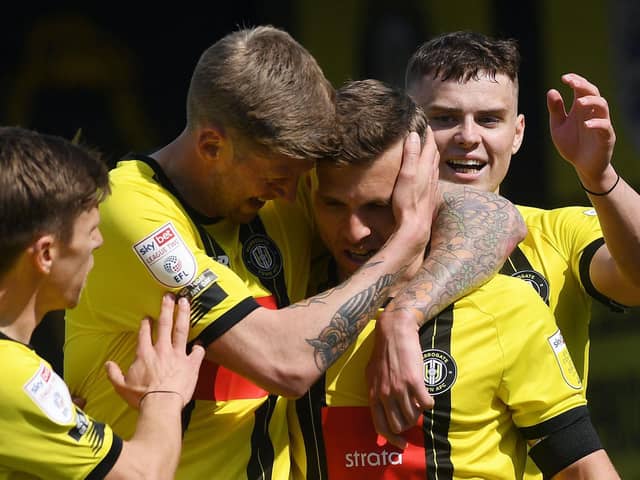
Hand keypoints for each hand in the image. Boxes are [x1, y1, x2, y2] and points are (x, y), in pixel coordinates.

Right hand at [105, 293, 205, 408]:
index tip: (147, 316)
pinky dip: (200, 347)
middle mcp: (162, 350)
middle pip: (164, 324)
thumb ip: (114, 374)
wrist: (161, 405)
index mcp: (145, 354)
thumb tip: (107, 364)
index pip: (144, 334)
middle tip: (170, 296)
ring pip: (181, 330)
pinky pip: (198, 352)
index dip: (145, 324)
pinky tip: (201, 343)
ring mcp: (178, 355)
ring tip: (185, 302)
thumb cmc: (141, 398)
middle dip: (167, 308)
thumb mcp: (121, 387)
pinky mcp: (191, 364)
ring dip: (183, 314)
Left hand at [366, 309, 433, 448]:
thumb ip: (376, 392)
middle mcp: (385, 394)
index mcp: (374, 394)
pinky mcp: (414, 381)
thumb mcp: (372, 375)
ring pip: (413, 416)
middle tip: (413, 415)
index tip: (402, 444)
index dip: (392, 439)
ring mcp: (399, 388)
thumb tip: (379, 406)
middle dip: (408, 424)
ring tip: (419, 402)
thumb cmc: (383, 352)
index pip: (381, 426)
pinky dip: (429, 404)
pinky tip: (428, 396)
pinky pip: (426, 404)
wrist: (394, 331)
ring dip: (419, 414)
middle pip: (399, 425)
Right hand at [391, 128, 439, 255]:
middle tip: (424, 132)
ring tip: (426, 148)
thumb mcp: (406, 176)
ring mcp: (432, 186)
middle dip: (430, 141)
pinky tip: (426, 173)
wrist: (415, 227)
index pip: (429, 145)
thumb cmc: (408, 202)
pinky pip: (433, 177)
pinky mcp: (430, 196)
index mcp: (426, 168)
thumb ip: (411, 155)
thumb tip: (414, 135)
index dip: (427, 133)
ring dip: (431, 155)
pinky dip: (430, 168)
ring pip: (434, 165)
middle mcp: (432, 175)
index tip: (423, 122)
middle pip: (434, 153)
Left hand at [547, 73, 615, 184]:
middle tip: (572, 83)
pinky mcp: (606, 137)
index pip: (581, 89)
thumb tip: (551, 91)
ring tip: (579, 102)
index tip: (564, 78)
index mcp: (580, 109)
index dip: (575, 80)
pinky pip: (605, 126)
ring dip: (592, 101)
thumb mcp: (558, 127)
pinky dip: (597, 123)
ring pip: (602, 106)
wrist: (583, 166)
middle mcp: (592, 113)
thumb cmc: (572, 145)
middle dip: (584, 85)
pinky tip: (586, 124)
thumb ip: (555, 110)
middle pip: (593, 92)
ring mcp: (600, 123)